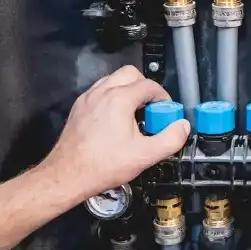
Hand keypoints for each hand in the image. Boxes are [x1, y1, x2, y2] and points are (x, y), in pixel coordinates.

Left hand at [38, 66, 189, 200]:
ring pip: (113, 80)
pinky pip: (100, 92)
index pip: (149, 86)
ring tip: (134, 115)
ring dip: (128, 91)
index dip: (163, 98)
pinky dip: (112, 98)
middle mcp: (101, 93)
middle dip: (145, 88)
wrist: (68, 175)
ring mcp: (88, 99)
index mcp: (119, 99)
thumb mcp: (145, 156)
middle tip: (151, 110)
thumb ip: (170, 139)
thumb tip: (182, 127)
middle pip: (130, 74)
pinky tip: (116, 120)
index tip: (166, 113)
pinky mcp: (79, 108)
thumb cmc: (101, 166)